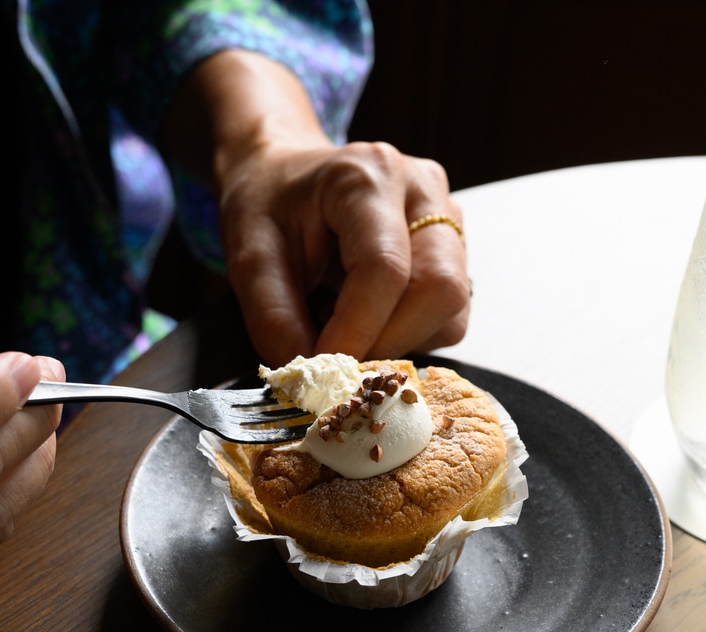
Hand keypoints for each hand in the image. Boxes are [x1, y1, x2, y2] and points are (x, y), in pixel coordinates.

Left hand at [165, 50, 470, 365]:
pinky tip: (371, 318)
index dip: (358, 331)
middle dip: (389, 342)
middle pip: (441, 290)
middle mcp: (423, 189)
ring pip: (452, 310)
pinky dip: (410, 335)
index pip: (386, 268)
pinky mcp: (457, 250)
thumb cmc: (269, 206)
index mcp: (367, 177)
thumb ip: (274, 317)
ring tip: (349, 327)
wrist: (285, 177)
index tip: (323, 370)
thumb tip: (312, 379)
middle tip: (339, 358)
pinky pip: (450, 316)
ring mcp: (448, 218)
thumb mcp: (248, 255)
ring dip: (400, 341)